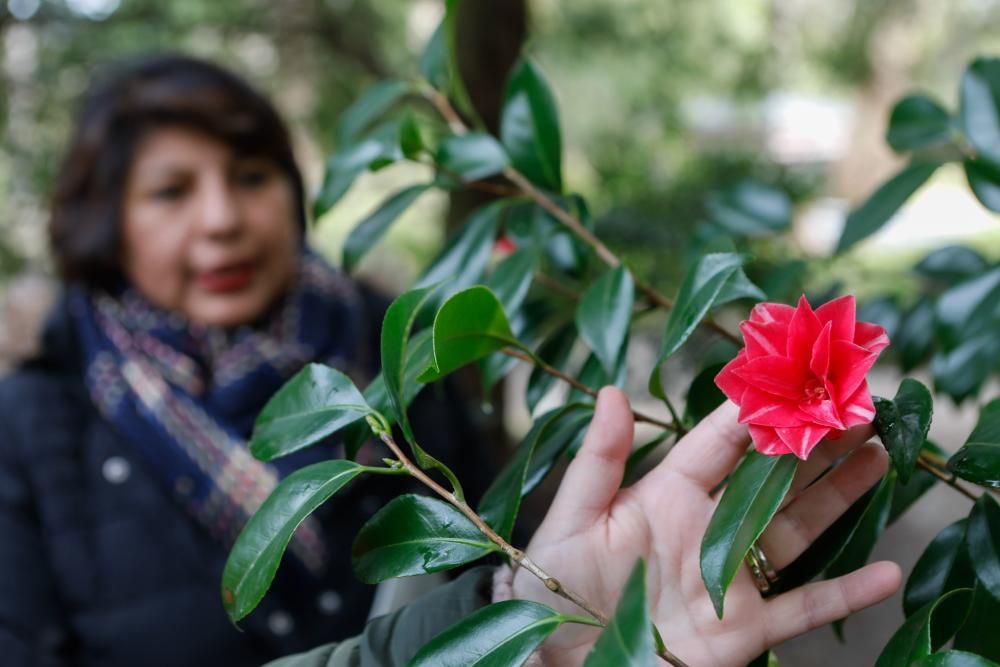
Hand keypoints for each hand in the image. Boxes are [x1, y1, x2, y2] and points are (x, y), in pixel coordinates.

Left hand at [512, 387, 901, 666]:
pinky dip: (846, 594)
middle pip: (772, 478)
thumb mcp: (571, 517)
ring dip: (839, 494)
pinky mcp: (743, 630)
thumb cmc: (552, 584)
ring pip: (798, 528)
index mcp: (666, 495)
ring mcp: (730, 578)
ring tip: (879, 454)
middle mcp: (707, 529)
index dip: (759, 411)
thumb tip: (608, 389)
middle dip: (814, 442)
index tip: (798, 376)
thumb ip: (599, 459)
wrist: (557, 660)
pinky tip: (888, 574)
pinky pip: (803, 608)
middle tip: (858, 407)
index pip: (722, 444)